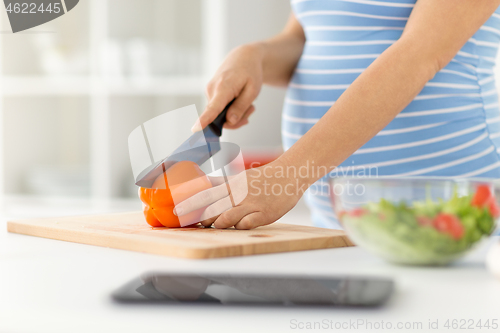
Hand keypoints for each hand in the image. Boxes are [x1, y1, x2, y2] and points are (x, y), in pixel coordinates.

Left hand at [173, 161, 303, 228]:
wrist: (288, 175)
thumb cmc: (261, 179)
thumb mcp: (239, 179)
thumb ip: (219, 183)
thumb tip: (200, 183)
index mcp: (231, 186)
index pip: (206, 195)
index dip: (190, 204)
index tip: (176, 211)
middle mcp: (239, 195)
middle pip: (214, 208)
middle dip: (202, 218)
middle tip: (195, 223)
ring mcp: (251, 204)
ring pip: (228, 217)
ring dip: (219, 223)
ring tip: (216, 225)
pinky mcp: (264, 213)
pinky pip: (248, 224)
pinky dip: (240, 226)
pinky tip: (239, 226)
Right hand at [192, 44, 263, 131]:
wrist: (243, 57)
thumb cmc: (250, 72)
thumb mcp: (252, 91)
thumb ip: (240, 107)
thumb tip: (229, 122)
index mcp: (223, 87)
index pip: (212, 108)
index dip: (204, 120)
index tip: (195, 129)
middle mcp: (211, 90)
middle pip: (220, 118)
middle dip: (237, 120)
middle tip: (251, 110)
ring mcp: (209, 92)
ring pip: (221, 115)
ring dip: (236, 113)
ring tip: (249, 103)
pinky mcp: (210, 94)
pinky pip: (220, 110)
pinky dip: (232, 109)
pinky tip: (241, 100)